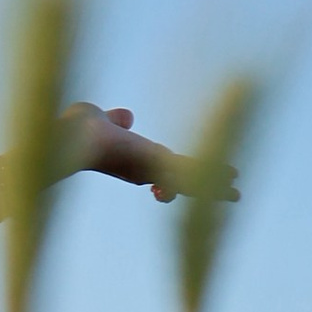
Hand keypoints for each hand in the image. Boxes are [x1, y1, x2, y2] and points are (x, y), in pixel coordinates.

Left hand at [55, 103, 239, 207]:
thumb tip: (126, 117)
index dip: (168, 177)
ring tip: (238, 195)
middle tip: (224, 195)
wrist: (72, 140)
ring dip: (214, 188)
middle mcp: (144, 169)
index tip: (158, 192)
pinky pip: (192, 171)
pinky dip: (212, 175)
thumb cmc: (76, 129)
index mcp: (133, 159)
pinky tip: (233, 180)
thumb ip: (114, 119)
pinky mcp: (159, 165)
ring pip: (190, 180)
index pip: (160, 169)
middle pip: (179, 181)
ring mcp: (153, 169)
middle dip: (200, 188)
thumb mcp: (97, 119)